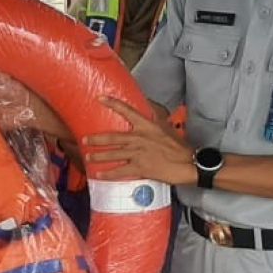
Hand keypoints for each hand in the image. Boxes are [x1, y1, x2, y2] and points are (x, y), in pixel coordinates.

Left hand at [82, 96, 196, 184]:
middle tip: (84, 140)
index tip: (99, 98)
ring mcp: (138, 153)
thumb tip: (149, 112)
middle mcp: (139, 138)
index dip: (112, 103)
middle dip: (96, 139)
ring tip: (88, 157)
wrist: (188, 163)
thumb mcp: (166, 128)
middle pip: (112, 137)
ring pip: (113, 154)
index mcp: (146, 126)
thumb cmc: (179, 147)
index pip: (127, 111)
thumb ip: (155, 121)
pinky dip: (108, 174)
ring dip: (98, 156)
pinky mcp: (140, 168)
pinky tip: (99, 175)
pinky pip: (120, 171)